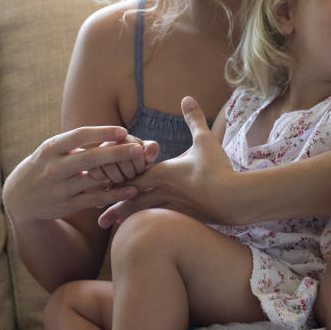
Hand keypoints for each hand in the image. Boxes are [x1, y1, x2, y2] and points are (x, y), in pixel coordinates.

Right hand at [3, 125, 145, 223]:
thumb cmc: (42, 166)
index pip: (79, 136)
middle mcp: (54, 167)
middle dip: (117, 152)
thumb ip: (75, 144)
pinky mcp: (67, 205)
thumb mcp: (51, 150)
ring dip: (120, 174)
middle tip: (138, 148)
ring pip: (96, 180)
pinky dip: (115, 194)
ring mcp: (61, 188)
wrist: (18, 198)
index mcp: (50, 148)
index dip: (102, 132)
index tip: (123, 131)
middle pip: (90, 158)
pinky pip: (96, 199)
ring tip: (141, 167)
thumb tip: (110, 134)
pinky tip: (132, 190)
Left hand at [98, 96, 233, 227]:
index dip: (115, 178)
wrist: (234, 198)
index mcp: (163, 172)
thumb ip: (193, 119)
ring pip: (142, 213)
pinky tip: (139, 232)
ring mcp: (172, 207)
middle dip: (113, 205)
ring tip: (109, 226)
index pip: (132, 175)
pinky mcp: (184, 219)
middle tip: (96, 214)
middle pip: (131, 198)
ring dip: (125, 218)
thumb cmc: (218, 168)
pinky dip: (146, 225)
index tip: (97, 181)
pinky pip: (159, 221)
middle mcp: (163, 191)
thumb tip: (187, 97)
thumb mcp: (205, 140)